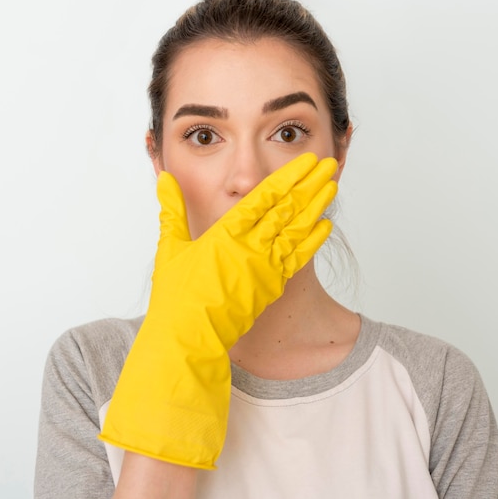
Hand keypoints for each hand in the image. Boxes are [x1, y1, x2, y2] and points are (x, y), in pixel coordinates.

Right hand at [99, 152, 337, 468]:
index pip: (264, 196)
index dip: (288, 176)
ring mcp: (265, 267)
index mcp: (225, 233)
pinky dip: (313, 241)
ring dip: (316, 206)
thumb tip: (165, 179)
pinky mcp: (272, 286)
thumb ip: (172, 209)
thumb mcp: (169, 246)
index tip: (305, 162)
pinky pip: (298, 259)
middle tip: (327, 164)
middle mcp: (250, 246)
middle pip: (287, 208)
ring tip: (332, 186)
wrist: (189, 336)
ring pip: (297, 230)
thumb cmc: (175, 295)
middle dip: (309, 183)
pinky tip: (325, 225)